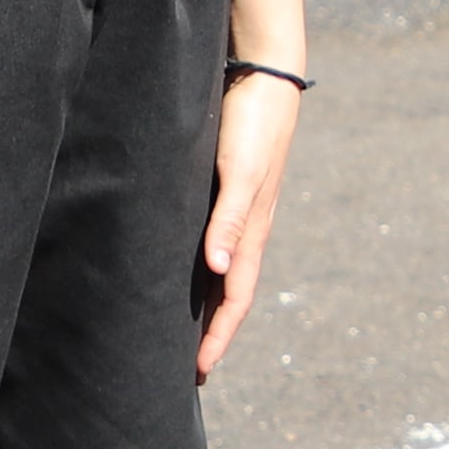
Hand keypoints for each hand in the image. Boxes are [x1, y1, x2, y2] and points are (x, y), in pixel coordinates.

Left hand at [194, 68, 300, 380]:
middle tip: (190, 370)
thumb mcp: (239, 173)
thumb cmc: (252, 124)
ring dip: (207, 307)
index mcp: (251, 233)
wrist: (265, 76)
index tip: (198, 372)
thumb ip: (228, 219)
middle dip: (212, 333)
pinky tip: (186, 273)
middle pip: (229, 295)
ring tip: (184, 333)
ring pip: (222, 274)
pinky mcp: (227, 192)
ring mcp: (238, 212)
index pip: (234, 300)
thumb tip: (217, 270)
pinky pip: (215, 245)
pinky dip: (203, 272)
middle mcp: (246, 229)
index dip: (218, 338)